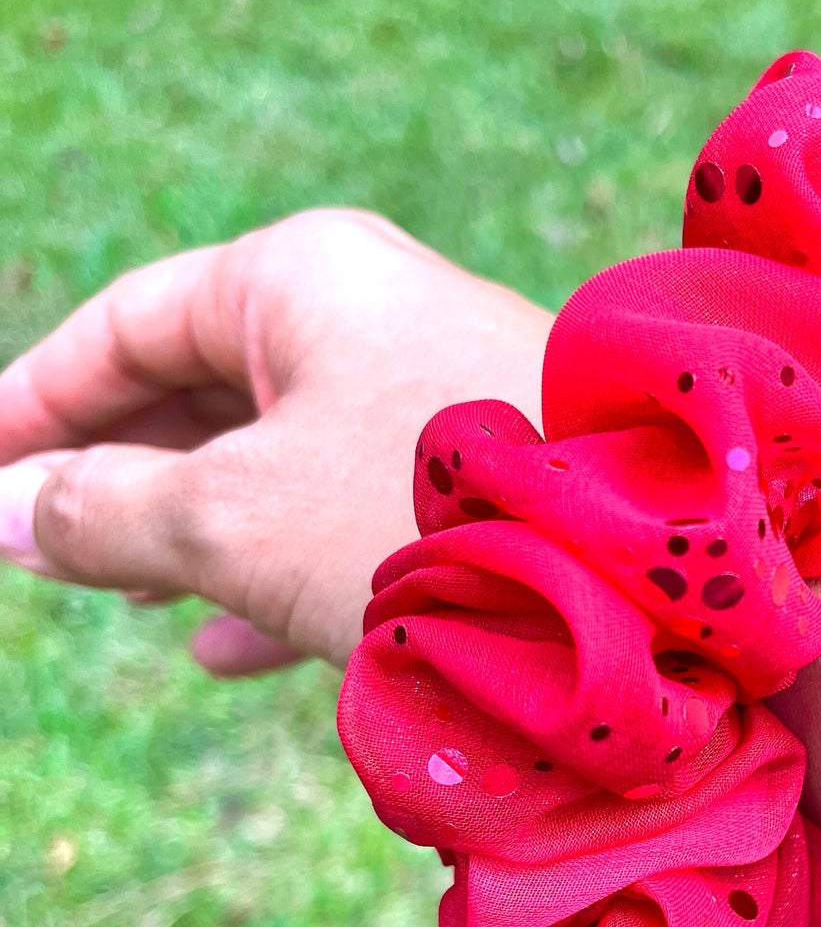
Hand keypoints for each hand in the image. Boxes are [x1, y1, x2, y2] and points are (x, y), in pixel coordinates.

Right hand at [0, 209, 550, 673]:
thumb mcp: (236, 518)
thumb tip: (7, 512)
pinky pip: (350, 514)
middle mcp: (377, 318)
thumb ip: (108, 509)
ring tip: (127, 595)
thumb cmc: (425, 515)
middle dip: (121, 468)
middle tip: (45, 544)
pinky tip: (233, 647)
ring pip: (279, 460)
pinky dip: (284, 570)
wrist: (650, 576)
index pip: (130, 322)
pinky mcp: (485, 477)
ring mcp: (438, 397)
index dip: (37, 397)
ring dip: (199, 530)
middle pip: (206, 385)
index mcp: (304, 278)